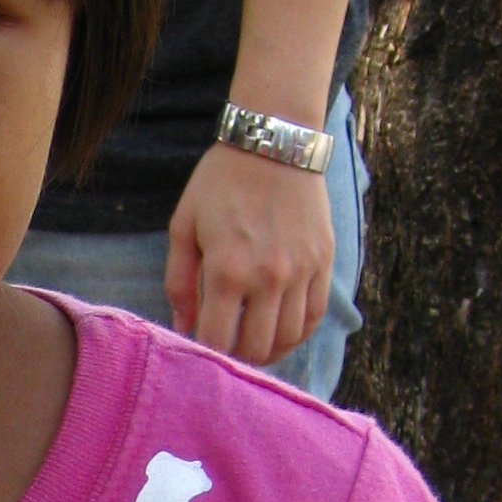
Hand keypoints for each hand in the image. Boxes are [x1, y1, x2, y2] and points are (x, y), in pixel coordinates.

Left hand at [164, 140, 334, 366]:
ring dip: (268, 351)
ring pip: (288, 339)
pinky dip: (296, 333)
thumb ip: (178, 282)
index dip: (206, 355)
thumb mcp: (183, 227)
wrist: (274, 143)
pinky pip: (314, 317)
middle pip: (256, 349)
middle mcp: (267, 277)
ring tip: (252, 344)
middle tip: (226, 350)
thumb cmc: (220, 183)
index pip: (217, 341)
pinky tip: (279, 331)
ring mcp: (301, 272)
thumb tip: (184, 327)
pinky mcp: (323, 263)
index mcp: (226, 271)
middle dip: (237, 359)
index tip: (200, 351)